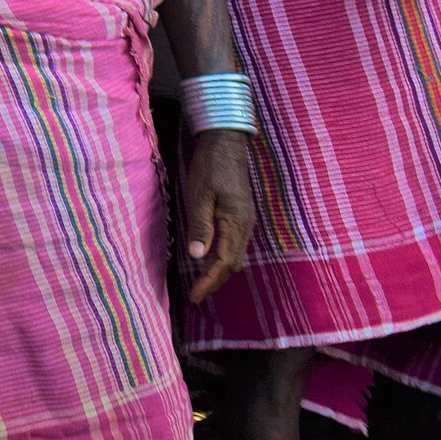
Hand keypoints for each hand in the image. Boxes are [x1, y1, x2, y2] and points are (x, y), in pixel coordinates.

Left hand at [180, 129, 254, 302]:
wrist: (227, 143)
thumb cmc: (211, 167)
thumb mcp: (200, 195)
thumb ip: (201, 225)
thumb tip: (197, 256)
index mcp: (236, 223)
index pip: (224, 263)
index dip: (209, 281)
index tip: (195, 296)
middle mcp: (245, 226)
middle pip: (233, 264)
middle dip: (215, 281)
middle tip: (196, 294)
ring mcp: (245, 221)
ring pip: (235, 255)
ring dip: (219, 270)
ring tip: (202, 282)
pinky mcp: (241, 215)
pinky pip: (234, 244)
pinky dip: (223, 257)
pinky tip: (210, 257)